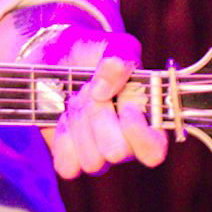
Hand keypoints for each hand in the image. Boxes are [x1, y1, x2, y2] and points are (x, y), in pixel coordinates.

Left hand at [36, 26, 168, 179]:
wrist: (57, 54)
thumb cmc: (94, 52)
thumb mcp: (116, 45)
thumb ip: (121, 58)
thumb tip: (103, 89)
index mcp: (147, 122)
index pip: (154, 152)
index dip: (138, 132)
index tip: (125, 106)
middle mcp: (125, 144)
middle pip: (117, 153)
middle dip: (99, 117)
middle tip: (89, 92)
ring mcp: (97, 152)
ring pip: (93, 161)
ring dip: (80, 124)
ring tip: (76, 100)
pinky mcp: (70, 155)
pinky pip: (67, 167)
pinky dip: (63, 139)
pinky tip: (63, 117)